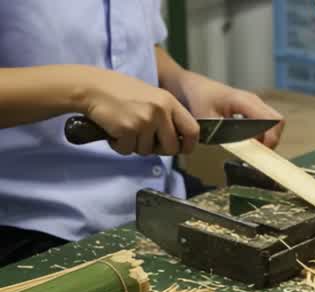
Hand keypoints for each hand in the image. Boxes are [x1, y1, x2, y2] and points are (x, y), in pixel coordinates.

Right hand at [77, 67, 200, 155]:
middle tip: (143, 139)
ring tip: (124, 127)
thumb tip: (178, 141)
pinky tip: (114, 130)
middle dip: (158, 150)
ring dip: (134, 145)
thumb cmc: (119, 92)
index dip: (188, 145)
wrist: (91, 86)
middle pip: (171, 148)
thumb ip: (166, 116)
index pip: (193, 130)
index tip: (181, 149)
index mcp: (169, 102)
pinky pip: (128, 150)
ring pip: (147, 151)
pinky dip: (119, 145)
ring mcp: (144, 120)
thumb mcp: (152, 97)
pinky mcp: (128, 129)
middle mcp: (160, 111)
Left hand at [172, 71, 284, 148]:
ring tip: (251, 148)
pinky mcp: (253, 108)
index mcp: (244, 101)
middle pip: (278, 122)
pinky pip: (267, 122)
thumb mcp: (207, 119)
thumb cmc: (198, 99)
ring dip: (267, 137)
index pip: (271, 121)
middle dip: (272, 140)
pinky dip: (262, 134)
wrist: (192, 86)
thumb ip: (225, 134)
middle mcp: (254, 101)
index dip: (270, 139)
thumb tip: (242, 148)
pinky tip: (248, 141)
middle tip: (257, 152)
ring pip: (275, 123)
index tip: (258, 152)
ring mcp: (255, 104)